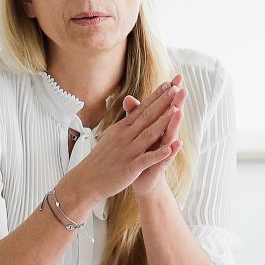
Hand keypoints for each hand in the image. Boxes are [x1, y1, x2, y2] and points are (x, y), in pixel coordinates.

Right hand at [58, 77, 184, 216]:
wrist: (87, 180)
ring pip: (148, 134)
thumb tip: (130, 107)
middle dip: (163, 102)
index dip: (156, 96)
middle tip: (176, 88)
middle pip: (147, 117)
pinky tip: (170, 148)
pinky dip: (158, 153)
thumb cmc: (101, 159)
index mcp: (122, 128)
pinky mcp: (130, 167)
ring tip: (177, 110)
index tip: (169, 84)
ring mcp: (128, 151)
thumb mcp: (111, 135)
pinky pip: (146, 159)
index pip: (142, 109)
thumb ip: (125, 121)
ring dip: (163, 122)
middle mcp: (125, 136)